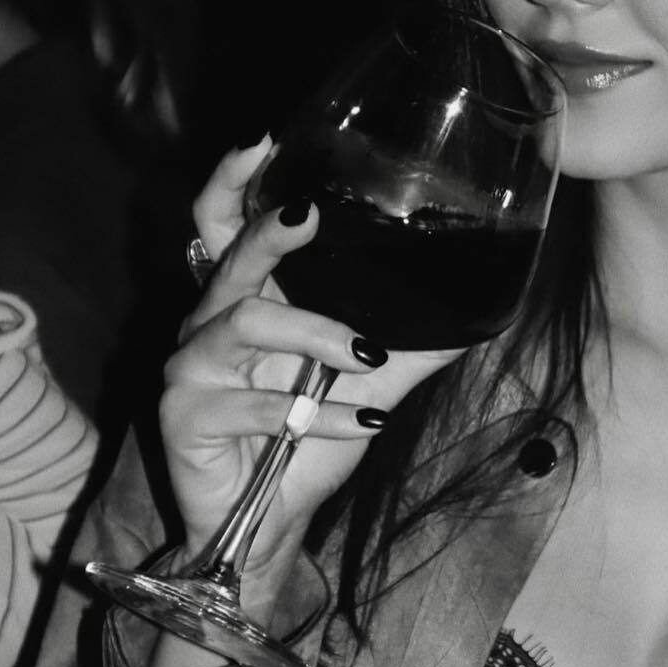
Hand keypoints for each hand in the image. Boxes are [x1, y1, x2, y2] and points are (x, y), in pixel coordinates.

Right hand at [161, 139, 463, 588]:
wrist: (265, 525)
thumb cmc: (306, 442)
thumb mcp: (371, 382)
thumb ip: (414, 343)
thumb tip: (484, 310)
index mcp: (248, 301)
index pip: (223, 225)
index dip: (233, 181)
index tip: (265, 141)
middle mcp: (209, 323)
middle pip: (230, 257)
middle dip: (271, 229)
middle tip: (311, 214)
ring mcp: (190, 369)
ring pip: (245, 320)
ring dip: (315, 334)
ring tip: (367, 356)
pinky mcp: (184, 416)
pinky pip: (253, 404)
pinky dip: (315, 414)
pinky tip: (361, 423)